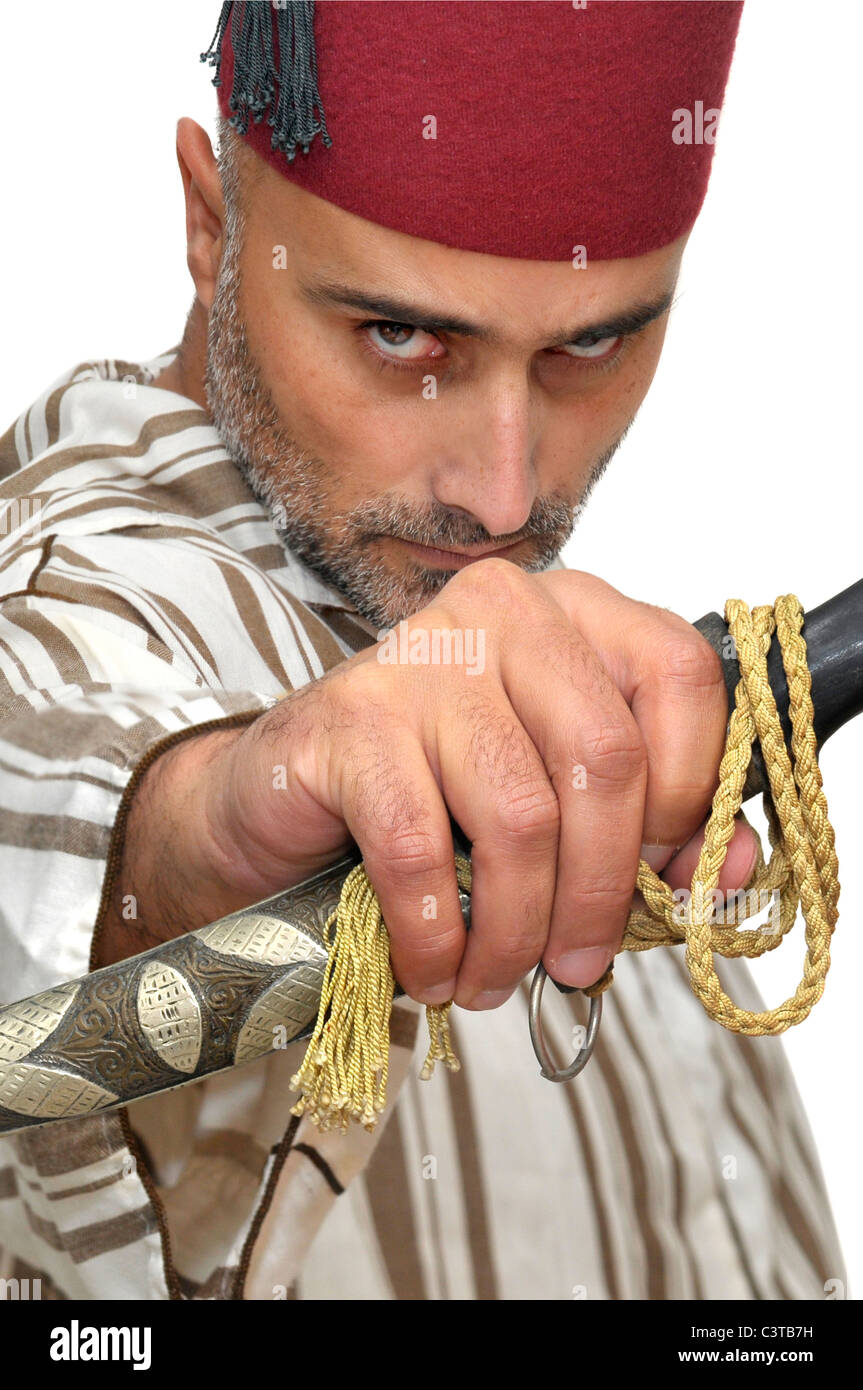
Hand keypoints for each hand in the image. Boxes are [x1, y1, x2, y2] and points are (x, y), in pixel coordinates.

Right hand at [202, 562, 756, 1007]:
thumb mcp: (555, 796)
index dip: (689, 798)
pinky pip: (421, 848)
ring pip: (519, 815)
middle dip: (601, 890)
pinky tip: (435, 969)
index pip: (680, 679)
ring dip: (517, 928)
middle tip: (577, 964)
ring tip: (495, 977)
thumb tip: (731, 868)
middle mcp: (505, 611)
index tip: (664, 884)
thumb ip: (649, 821)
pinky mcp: (353, 717)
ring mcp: (423, 655)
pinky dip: (436, 933)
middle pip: (605, 757)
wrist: (283, 798)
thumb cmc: (432, 792)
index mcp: (575, 613)